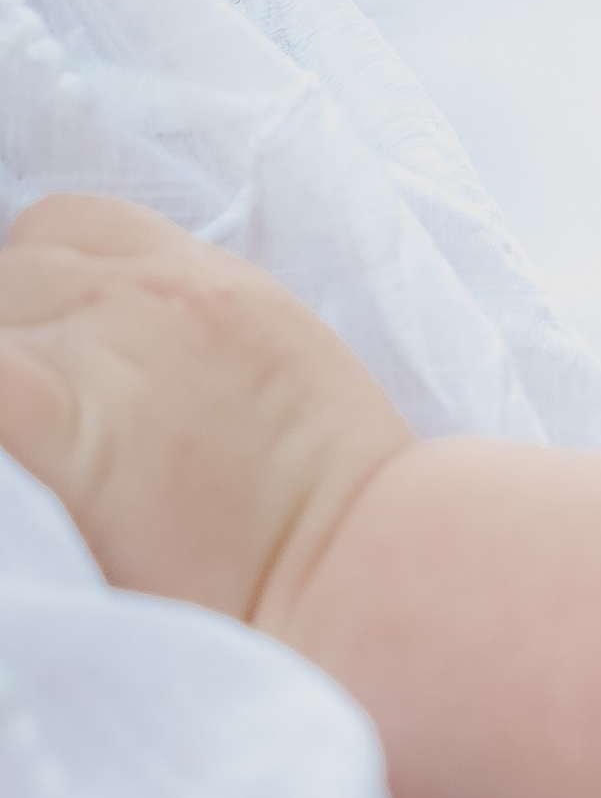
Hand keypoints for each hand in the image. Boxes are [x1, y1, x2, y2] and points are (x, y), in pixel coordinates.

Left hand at [0, 197, 412, 630]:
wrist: (367, 570)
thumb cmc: (337, 506)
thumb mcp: (279, 368)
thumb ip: (193, 337)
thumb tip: (122, 370)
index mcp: (206, 280)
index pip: (70, 228)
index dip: (45, 287)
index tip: (61, 359)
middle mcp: (150, 292)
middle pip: (18, 276)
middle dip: (23, 339)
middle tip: (63, 426)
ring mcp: (107, 348)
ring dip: (10, 381)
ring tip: (46, 457)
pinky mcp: (58, 415)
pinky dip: (1, 412)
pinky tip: (24, 463)